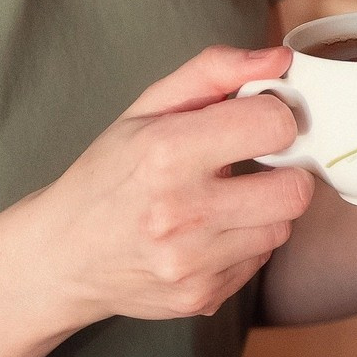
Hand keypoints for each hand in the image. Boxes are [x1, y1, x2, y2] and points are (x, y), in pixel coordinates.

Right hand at [26, 45, 316, 327]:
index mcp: (166, 153)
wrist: (62, 254)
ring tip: (223, 202)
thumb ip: (213, 72)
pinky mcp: (201, 297)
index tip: (257, 125)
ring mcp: (192, 263)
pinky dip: (243, 245)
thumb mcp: (146, 110)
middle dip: (282, 173)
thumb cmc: (107, 174)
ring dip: (263, 212)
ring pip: (281, 229)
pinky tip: (208, 235)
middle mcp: (180, 213)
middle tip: (251, 168)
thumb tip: (279, 59)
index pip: (275, 125)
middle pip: (294, 190)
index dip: (275, 119)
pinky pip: (258, 262)